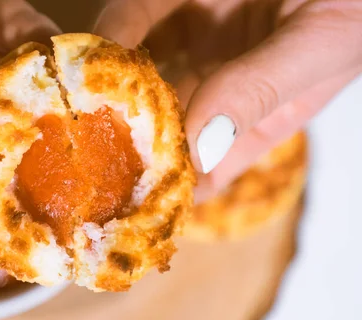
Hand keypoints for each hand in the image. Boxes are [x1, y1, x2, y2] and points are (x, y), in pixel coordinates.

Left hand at [94, 0, 361, 200]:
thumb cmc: (351, 1)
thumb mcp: (316, 48)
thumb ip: (257, 93)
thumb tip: (197, 151)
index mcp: (254, 115)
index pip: (203, 170)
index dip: (168, 191)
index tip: (128, 207)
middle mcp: (217, 84)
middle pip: (157, 128)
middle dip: (118, 146)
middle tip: (83, 165)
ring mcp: (194, 41)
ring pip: (137, 78)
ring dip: (105, 92)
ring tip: (77, 111)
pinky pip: (135, 19)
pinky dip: (112, 35)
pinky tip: (94, 52)